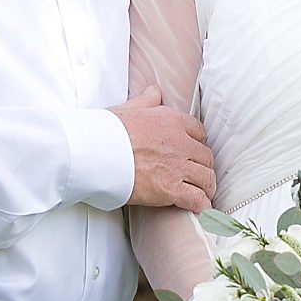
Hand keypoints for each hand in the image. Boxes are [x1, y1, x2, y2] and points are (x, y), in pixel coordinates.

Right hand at [110, 85, 214, 212]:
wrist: (94, 152)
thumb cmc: (107, 131)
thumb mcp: (129, 108)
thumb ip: (146, 100)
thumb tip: (155, 92)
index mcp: (172, 120)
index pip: (199, 132)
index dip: (196, 144)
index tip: (192, 153)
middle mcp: (180, 142)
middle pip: (206, 157)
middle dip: (203, 167)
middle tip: (198, 176)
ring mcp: (177, 166)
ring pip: (206, 178)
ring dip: (206, 187)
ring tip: (203, 194)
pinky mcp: (170, 189)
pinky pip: (197, 199)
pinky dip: (201, 205)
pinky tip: (199, 208)